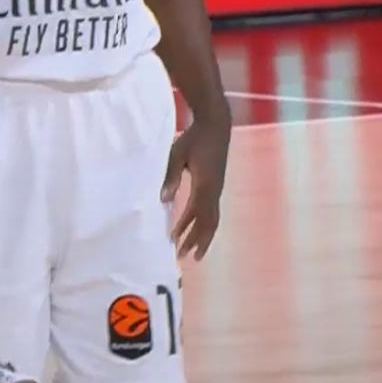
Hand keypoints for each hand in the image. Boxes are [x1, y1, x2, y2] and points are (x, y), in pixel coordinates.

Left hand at [159, 116, 230, 259]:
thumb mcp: (176, 155)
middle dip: (196, 241)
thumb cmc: (194, 138)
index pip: (196, 214)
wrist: (215, 124)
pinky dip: (203, 222)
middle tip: (184, 258)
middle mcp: (214, 189)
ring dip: (202, 235)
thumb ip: (171, 177)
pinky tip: (192, 227)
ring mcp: (217, 187)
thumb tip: (164, 200)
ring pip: (212, 218)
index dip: (186, 231)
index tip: (175, 244)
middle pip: (208, 222)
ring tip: (192, 251)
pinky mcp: (216, 184)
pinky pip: (210, 209)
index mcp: (205, 184)